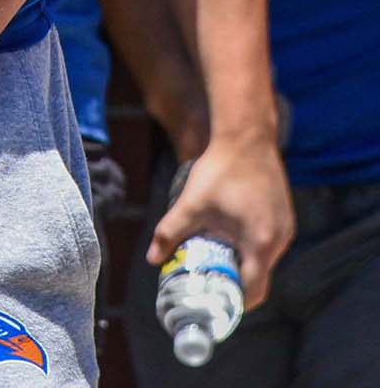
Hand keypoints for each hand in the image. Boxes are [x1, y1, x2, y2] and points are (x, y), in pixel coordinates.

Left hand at [147, 131, 294, 309]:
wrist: (246, 134)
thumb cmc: (221, 168)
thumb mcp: (191, 202)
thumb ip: (170, 232)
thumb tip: (152, 258)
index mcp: (261, 242)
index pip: (254, 291)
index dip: (235, 302)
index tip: (217, 304)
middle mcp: (280, 239)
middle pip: (260, 276)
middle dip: (236, 282)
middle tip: (212, 281)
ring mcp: (286, 227)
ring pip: (265, 259)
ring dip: (245, 262)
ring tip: (219, 258)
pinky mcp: (285, 215)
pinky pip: (269, 242)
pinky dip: (253, 246)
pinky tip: (232, 236)